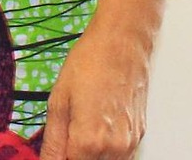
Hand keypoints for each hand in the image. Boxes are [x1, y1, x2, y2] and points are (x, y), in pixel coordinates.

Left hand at [39, 0, 165, 158]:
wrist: (122, 43)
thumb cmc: (90, 63)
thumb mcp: (58, 101)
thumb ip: (52, 142)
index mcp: (89, 142)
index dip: (57, 159)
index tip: (52, 150)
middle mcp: (115, 149)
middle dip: (73, 155)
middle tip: (65, 133)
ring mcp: (131, 144)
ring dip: (89, 153)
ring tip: (80, 124)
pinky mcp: (139, 137)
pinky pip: (119, 155)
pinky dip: (106, 148)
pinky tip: (96, 123)